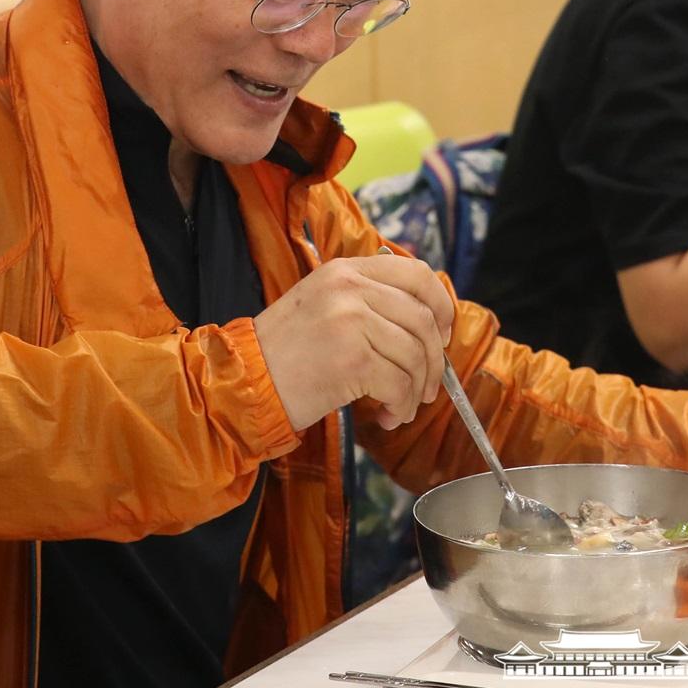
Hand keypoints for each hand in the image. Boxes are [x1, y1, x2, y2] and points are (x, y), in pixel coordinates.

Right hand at [254, 253, 454, 431]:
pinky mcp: (352, 359)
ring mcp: (351, 321)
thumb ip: (368, 300)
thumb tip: (427, 322)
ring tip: (403, 407)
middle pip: (423, 318)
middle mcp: (350, 288)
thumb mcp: (323, 304)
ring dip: (417, 389)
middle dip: (435, 359)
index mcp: (346, 270)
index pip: (416, 273)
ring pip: (415, 354)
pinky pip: (399, 384)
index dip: (441, 304)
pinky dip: (401, 406)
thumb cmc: (285, 353)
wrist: (243, 383)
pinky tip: (388, 417)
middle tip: (428, 385)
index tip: (444, 332)